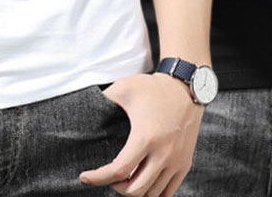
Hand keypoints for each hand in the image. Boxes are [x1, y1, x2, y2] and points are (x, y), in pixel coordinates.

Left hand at [79, 72, 203, 196]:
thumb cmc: (153, 87)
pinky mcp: (184, 163)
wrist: (186, 87)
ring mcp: (176, 161)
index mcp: (145, 137)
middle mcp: (163, 153)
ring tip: (124, 178)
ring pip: (151, 194)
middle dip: (115, 187)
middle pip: (134, 190)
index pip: (118, 171)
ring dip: (134, 191)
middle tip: (108, 176)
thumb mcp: (125, 87)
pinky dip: (152, 193)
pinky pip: (168, 193)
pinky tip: (142, 183)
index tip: (85, 177)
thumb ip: (105, 99)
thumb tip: (85, 108)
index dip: (98, 178)